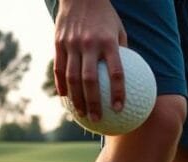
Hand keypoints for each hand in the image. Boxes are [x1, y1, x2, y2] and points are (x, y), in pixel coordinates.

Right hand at [54, 0, 127, 121]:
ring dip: (76, 98)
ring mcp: (72, 43)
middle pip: (90, 80)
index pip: (116, 72)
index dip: (118, 92)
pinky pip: (59, 68)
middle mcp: (89, 44)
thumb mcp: (119, 30)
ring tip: (80, 114)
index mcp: (108, 42)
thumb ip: (123, 53)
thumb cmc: (105, 16)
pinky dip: (61, 84)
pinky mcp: (58, 42)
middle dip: (93, 102)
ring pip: (72, 77)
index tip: (119, 109)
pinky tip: (65, 98)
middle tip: (97, 119)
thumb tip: (129, 79)